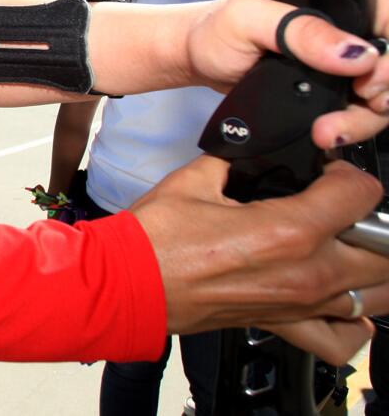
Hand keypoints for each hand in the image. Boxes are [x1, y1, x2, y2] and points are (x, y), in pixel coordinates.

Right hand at [131, 156, 388, 364]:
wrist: (128, 284)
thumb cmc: (155, 238)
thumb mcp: (197, 178)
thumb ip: (237, 162)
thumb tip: (251, 151)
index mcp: (290, 230)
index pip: (361, 194)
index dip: (348, 173)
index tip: (329, 171)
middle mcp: (307, 273)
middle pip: (383, 250)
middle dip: (367, 221)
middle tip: (337, 206)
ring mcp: (300, 305)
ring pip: (377, 296)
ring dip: (371, 268)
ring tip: (346, 248)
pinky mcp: (284, 325)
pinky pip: (343, 339)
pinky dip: (354, 324)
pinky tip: (341, 302)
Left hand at [183, 0, 388, 146]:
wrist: (197, 60)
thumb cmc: (214, 29)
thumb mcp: (249, 19)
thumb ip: (299, 30)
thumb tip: (355, 53)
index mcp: (337, 0)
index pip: (388, 16)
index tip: (369, 77)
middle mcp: (346, 30)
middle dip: (383, 92)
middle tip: (359, 104)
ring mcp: (340, 63)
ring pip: (379, 94)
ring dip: (364, 118)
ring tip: (329, 131)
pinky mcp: (331, 90)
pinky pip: (358, 111)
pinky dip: (350, 127)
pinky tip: (327, 133)